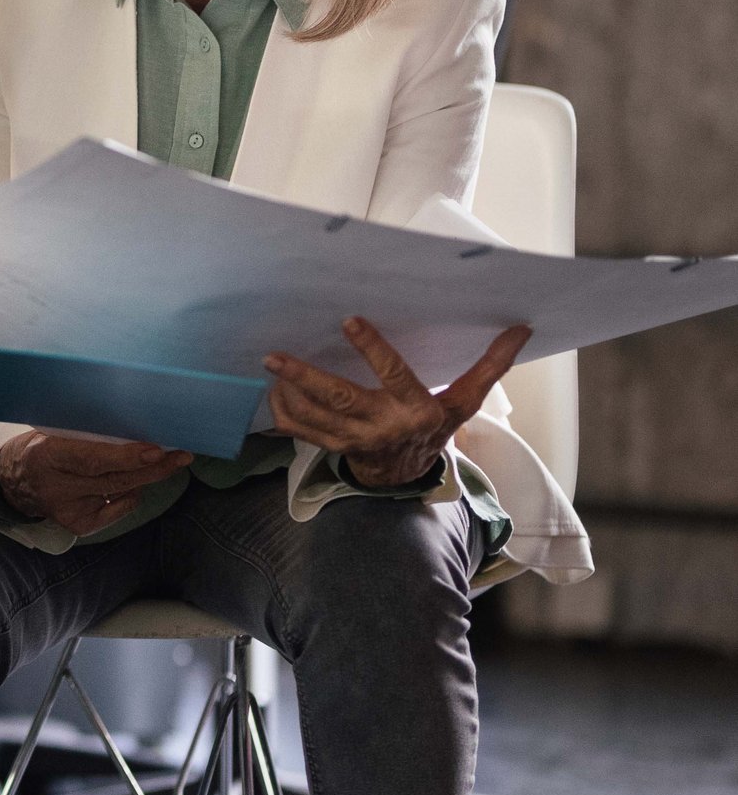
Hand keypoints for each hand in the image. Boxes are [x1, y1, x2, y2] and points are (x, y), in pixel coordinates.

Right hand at [0, 432, 193, 534]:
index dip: (126, 456)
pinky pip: (116, 510)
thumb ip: (85, 434)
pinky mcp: (77, 525)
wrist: (14, 481)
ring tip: (171, 463)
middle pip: (114, 480)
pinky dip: (129, 496)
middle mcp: (56, 487)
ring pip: (120, 493)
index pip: (92, 459)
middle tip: (181, 456)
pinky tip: (132, 485)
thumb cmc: (40, 447)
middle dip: (152, 467)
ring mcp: (67, 511)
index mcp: (46, 456)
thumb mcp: (52, 432)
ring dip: (148, 478)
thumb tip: (132, 428)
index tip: (156, 449)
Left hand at [265, 317, 531, 488]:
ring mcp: (353, 440)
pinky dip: (282, 411)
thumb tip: (522, 327)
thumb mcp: (465, 402)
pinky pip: (299, 431)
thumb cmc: (436, 426)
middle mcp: (382, 425)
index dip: (373, 350)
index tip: (349, 321)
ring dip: (288, 392)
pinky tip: (274, 389)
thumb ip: (489, 366)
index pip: (395, 376)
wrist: (408, 473)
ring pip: (312, 416)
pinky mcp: (332, 447)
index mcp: (416, 409)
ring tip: (272, 364)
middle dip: (306, 377)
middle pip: (339, 399)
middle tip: (276, 356)